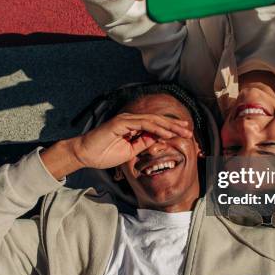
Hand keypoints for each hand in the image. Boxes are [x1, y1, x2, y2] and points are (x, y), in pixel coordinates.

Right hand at [70, 113, 191, 169]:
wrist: (85, 154)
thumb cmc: (104, 154)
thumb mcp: (130, 151)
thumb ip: (143, 144)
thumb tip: (157, 139)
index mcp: (133, 126)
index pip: (156, 125)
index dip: (171, 128)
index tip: (184, 133)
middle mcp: (131, 120)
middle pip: (158, 120)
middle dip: (175, 125)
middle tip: (189, 131)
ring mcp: (126, 119)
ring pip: (153, 120)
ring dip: (169, 126)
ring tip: (182, 131)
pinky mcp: (121, 122)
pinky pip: (143, 124)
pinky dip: (156, 128)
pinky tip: (167, 134)